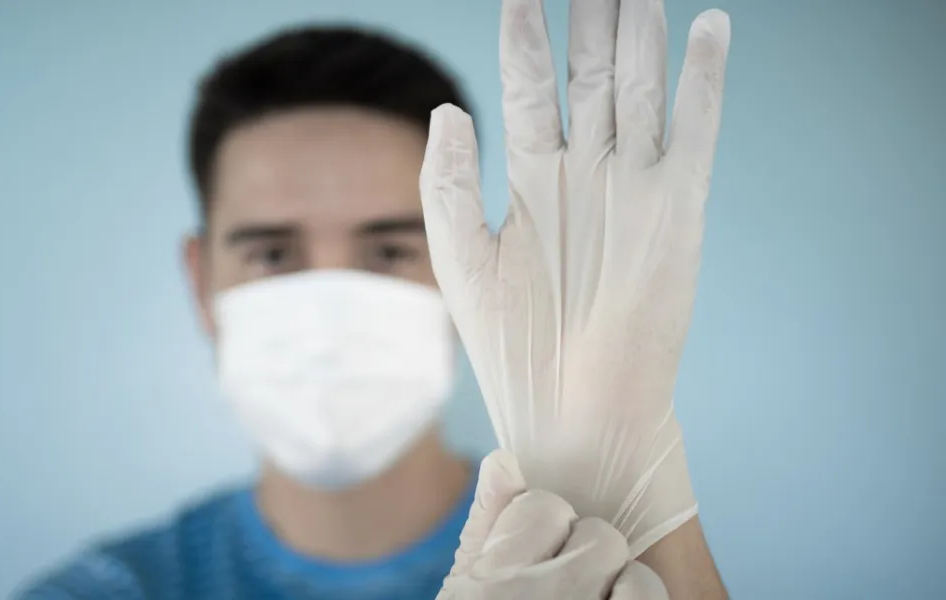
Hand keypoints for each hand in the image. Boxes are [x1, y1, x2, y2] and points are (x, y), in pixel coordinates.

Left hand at [420, 0, 730, 555]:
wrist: (575, 407)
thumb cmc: (510, 343)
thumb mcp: (460, 257)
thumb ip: (448, 183)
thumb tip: (448, 108)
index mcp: (531, 178)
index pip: (527, 86)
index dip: (522, 37)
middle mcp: (584, 171)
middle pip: (588, 72)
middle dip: (590, 15)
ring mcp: (635, 184)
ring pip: (638, 86)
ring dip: (640, 30)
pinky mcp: (679, 206)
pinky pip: (696, 129)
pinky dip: (703, 79)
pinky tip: (708, 27)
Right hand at [438, 451, 668, 598]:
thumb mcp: (466, 586)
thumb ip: (488, 521)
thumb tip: (505, 461)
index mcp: (492, 580)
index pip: (546, 508)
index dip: (545, 528)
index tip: (535, 558)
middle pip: (601, 538)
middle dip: (590, 557)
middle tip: (570, 587)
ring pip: (641, 581)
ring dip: (627, 592)